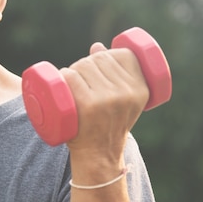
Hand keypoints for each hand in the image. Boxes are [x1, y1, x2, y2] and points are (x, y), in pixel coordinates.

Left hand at [60, 42, 149, 160]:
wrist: (98, 155)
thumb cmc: (107, 124)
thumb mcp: (120, 100)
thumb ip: (114, 72)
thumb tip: (96, 46)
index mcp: (140, 89)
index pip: (123, 55)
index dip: (107, 56)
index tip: (100, 68)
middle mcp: (127, 93)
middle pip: (98, 59)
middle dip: (86, 65)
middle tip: (81, 82)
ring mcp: (108, 99)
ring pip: (82, 65)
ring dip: (72, 71)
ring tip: (72, 87)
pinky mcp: (89, 105)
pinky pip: (71, 76)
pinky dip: (62, 76)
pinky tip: (61, 82)